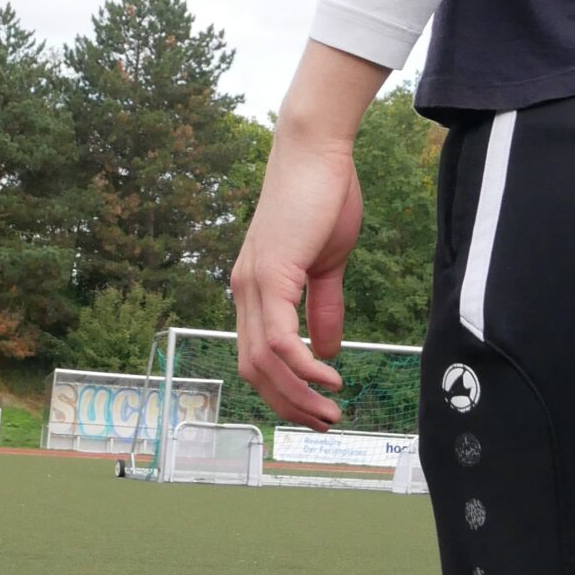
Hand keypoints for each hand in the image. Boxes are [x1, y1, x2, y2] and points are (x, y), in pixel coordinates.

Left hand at [231, 128, 364, 427]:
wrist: (317, 151)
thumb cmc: (323, 197)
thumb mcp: (327, 264)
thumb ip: (324, 308)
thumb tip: (326, 352)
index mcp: (255, 290)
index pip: (257, 358)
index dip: (284, 391)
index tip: (317, 410)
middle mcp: (244, 291)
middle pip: (253, 370)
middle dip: (289, 404)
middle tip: (325, 423)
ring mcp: (253, 283)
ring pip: (263, 361)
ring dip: (297, 395)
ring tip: (330, 410)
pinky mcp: (270, 274)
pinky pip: (279, 338)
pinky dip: (302, 367)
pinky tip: (330, 377)